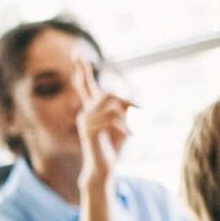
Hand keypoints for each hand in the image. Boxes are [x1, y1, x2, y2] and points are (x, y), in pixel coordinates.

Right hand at [73, 58, 132, 187]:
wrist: (105, 169)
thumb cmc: (114, 146)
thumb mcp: (127, 123)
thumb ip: (129, 106)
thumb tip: (139, 88)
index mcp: (92, 108)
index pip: (84, 84)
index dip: (81, 68)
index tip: (75, 51)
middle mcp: (85, 111)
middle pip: (106, 92)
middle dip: (128, 102)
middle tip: (143, 115)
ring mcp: (85, 120)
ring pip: (113, 105)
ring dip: (131, 116)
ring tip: (139, 128)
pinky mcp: (88, 130)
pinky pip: (112, 118)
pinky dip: (126, 125)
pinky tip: (132, 135)